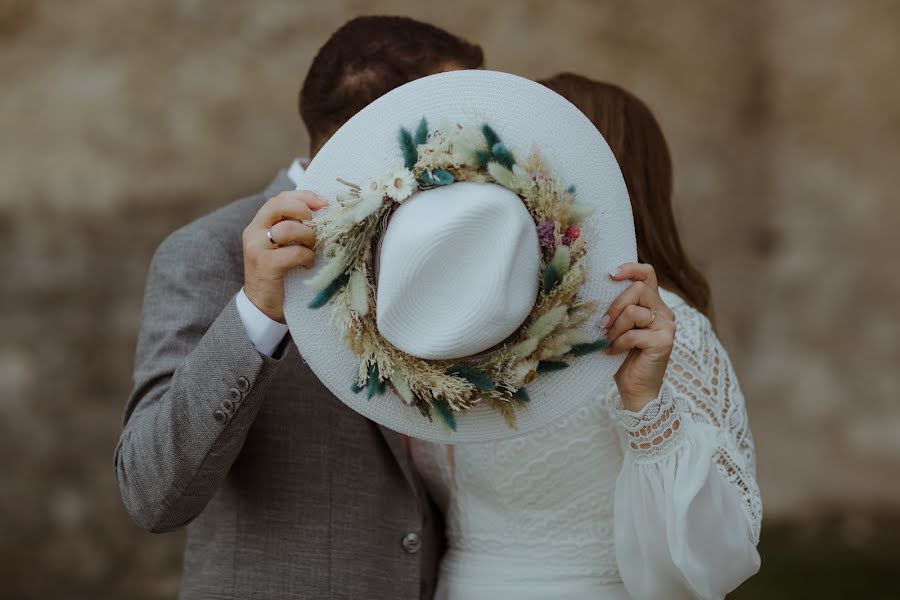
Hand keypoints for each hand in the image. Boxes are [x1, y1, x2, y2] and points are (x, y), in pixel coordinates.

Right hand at [243, 190, 327, 321]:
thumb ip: (294, 229)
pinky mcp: (264, 265)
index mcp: (259, 224)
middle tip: (317, 224)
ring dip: (308, 237)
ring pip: (287, 228)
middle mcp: (254, 232)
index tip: (323, 202)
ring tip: (312, 249)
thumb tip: (324, 213)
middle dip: (303, 210)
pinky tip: (307, 264)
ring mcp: (257, 248)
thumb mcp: (284, 247)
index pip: (279, 199)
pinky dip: (306, 256)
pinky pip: (293, 252)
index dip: (303, 196)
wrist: (262, 306)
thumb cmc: (280, 274)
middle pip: (279, 205)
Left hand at [601, 262, 675, 411]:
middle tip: (602, 324)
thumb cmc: (622, 356)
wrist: (636, 389)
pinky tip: (613, 352)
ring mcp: (667, 326)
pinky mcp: (664, 342)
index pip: (647, 274)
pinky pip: (634, 334)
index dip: (630, 268)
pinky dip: (619, 343)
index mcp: (653, 303)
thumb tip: (593, 291)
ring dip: (615, 327)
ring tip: (608, 340)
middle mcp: (664, 311)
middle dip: (614, 306)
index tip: (610, 274)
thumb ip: (616, 309)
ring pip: (634, 311)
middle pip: (637, 289)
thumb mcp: (617, 327)